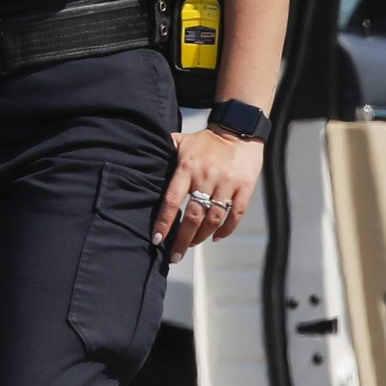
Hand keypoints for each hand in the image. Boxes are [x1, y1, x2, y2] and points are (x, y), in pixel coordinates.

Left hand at [153, 127, 262, 260]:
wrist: (240, 129)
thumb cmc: (207, 140)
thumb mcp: (182, 141)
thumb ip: (165, 152)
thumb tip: (141, 159)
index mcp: (187, 167)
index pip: (172, 200)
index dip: (164, 222)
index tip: (157, 240)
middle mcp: (206, 176)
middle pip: (193, 216)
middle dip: (183, 240)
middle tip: (175, 256)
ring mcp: (227, 183)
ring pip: (213, 218)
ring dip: (202, 236)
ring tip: (193, 244)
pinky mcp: (244, 186)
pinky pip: (236, 214)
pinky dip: (226, 230)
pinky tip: (216, 237)